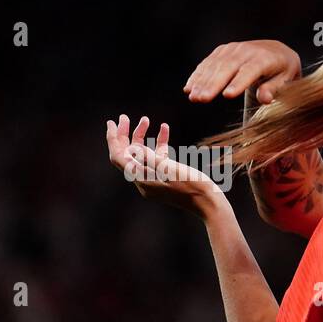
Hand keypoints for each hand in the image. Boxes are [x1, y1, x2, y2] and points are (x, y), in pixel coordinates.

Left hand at [105, 114, 223, 218]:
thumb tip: (132, 147)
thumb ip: (148, 157)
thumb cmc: (192, 186)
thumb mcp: (169, 169)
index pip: (119, 157)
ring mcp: (156, 179)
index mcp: (142, 180)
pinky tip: (164, 129)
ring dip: (142, 137)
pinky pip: (158, 158)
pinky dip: (159, 144)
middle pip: (128, 155)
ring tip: (146, 120)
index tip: (112, 122)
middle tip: (124, 118)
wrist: (210, 203)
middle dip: (125, 135)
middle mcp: (145, 180)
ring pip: (143, 155)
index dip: (113, 139)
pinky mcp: (167, 177)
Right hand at [183, 39, 300, 103]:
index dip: (238, 82)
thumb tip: (265, 99)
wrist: (277, 51)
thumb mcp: (286, 81)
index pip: (250, 71)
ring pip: (215, 65)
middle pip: (227, 68)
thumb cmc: (283, 71)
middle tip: (201, 99)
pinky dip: (198, 75)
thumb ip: (274, 89)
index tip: (227, 95)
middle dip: (213, 84)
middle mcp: (246, 51)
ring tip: (192, 97)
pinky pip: (208, 62)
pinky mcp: (222, 51)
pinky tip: (188, 87)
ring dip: (202, 81)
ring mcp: (233, 49)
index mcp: (265, 59)